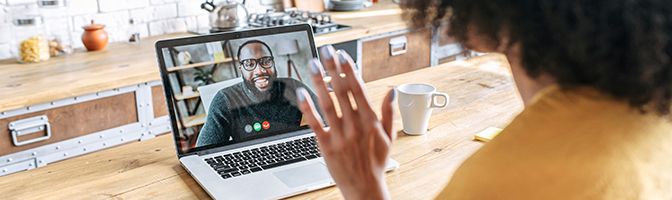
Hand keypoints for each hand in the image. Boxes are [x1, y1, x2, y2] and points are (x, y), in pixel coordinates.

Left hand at [296, 46, 395, 199]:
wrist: (365, 189)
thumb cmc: (376, 164)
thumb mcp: (390, 138)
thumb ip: (389, 113)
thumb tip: (391, 92)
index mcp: (370, 121)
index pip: (359, 89)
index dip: (350, 70)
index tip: (343, 55)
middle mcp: (355, 125)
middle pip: (342, 90)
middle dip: (333, 68)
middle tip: (326, 51)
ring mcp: (340, 135)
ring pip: (328, 103)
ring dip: (319, 81)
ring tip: (313, 64)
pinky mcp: (327, 146)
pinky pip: (315, 123)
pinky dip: (308, 108)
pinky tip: (301, 93)